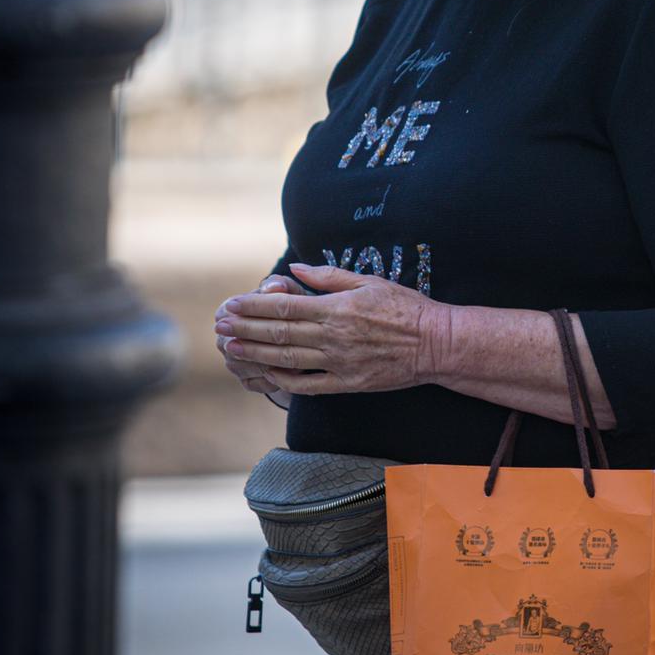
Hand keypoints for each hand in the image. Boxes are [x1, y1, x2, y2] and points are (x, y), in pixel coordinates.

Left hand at [213, 262, 446, 395]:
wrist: (435, 343)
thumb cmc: (405, 308)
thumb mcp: (368, 281)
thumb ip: (327, 277)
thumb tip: (293, 270)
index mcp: (336, 308)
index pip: (284, 308)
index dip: (253, 308)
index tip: (231, 305)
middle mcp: (333, 336)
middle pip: (278, 334)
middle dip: (245, 329)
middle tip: (219, 326)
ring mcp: (339, 362)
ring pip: (287, 360)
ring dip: (255, 354)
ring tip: (230, 349)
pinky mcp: (348, 383)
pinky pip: (308, 385)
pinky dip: (284, 380)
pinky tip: (264, 374)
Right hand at [214, 273, 306, 397]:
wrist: (296, 334)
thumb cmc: (289, 306)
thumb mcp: (287, 291)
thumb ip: (281, 285)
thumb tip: (276, 286)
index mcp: (226, 312)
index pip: (232, 317)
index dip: (256, 319)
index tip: (282, 318)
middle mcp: (224, 339)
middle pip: (239, 345)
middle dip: (266, 344)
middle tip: (293, 343)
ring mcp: (233, 363)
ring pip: (249, 366)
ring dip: (273, 363)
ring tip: (299, 357)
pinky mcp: (246, 381)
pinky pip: (258, 383)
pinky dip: (276, 378)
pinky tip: (295, 371)